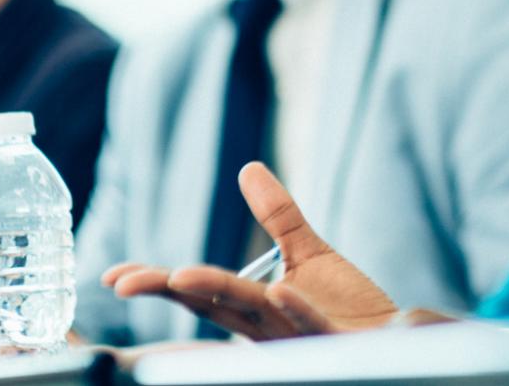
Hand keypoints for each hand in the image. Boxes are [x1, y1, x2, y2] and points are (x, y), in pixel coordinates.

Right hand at [104, 161, 401, 339]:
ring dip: (217, 294)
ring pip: (253, 316)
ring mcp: (298, 336)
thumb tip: (249, 168)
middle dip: (169, 290)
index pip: (200, 294)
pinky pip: (311, 327)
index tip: (115, 275)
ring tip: (181, 275)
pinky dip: (294, 312)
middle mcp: (267, 327)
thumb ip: (278, 215)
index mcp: (255, 308)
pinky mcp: (334, 340)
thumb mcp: (309, 253)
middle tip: (126, 281)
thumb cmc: (345, 307)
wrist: (392, 339)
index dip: (159, 283)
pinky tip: (278, 293)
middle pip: (212, 304)